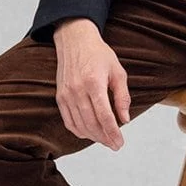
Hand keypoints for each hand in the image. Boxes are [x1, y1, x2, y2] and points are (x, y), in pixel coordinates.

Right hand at [53, 20, 130, 150]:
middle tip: (115, 144)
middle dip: (105, 138)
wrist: (75, 40)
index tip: (120, 143)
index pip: (104, 116)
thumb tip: (125, 120)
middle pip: (91, 124)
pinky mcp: (60, 97)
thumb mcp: (118, 71)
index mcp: (94, 83)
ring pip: (80, 125)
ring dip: (94, 137)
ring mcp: (66, 95)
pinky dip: (80, 131)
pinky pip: (69, 121)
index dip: (113, 133)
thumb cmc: (99, 54)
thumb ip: (122, 96)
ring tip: (105, 140)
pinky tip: (90, 133)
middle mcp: (77, 90)